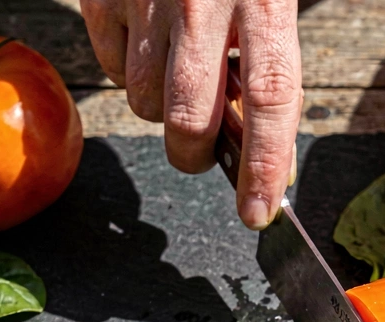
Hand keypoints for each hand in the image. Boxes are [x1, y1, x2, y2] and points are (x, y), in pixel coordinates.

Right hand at [81, 0, 301, 229]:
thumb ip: (274, 64)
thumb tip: (271, 150)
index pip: (270, 98)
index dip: (265, 166)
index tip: (259, 213)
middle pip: (190, 119)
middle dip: (195, 154)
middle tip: (205, 153)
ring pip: (145, 100)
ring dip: (164, 110)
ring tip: (183, 75)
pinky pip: (111, 66)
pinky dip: (131, 73)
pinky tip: (152, 46)